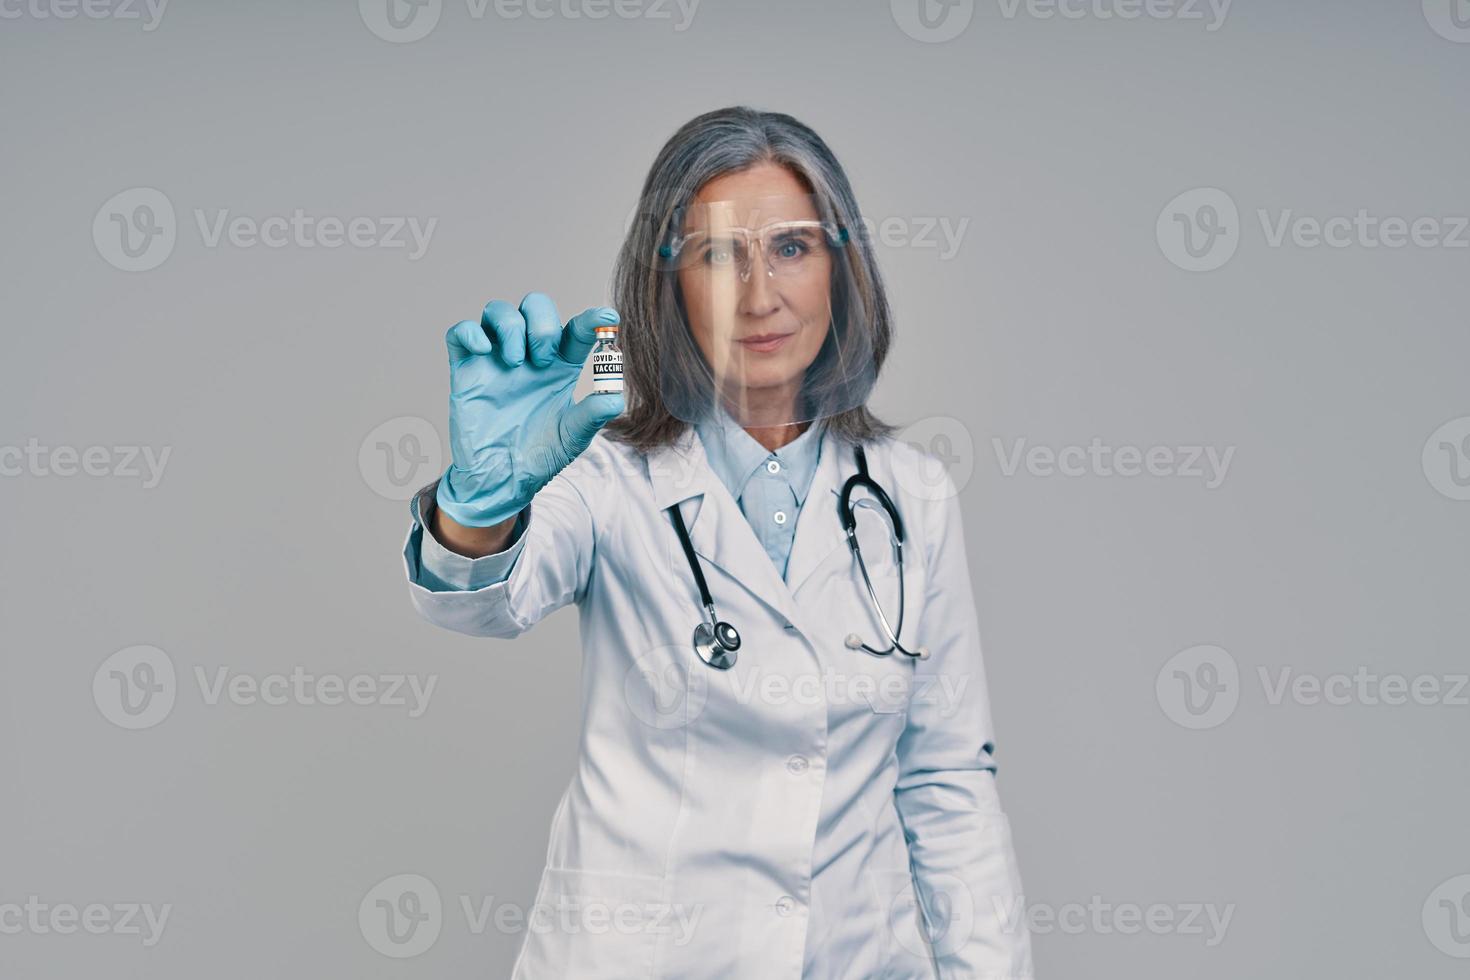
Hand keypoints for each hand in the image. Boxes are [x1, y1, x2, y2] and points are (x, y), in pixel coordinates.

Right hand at [435, 292, 624, 526]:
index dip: (592, 319)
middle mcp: (528, 355)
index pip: (576, 330)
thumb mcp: (572, 437)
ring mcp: (496, 360)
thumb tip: (615, 398)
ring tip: (517, 363)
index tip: (608, 318)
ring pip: (498, 311)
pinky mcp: (467, 370)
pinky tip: (484, 351)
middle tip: (544, 359)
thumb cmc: (539, 456)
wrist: (501, 480)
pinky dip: (471, 332)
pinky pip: (461, 332)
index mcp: (559, 366)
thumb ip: (591, 415)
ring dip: (511, 327)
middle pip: (534, 307)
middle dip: (542, 323)